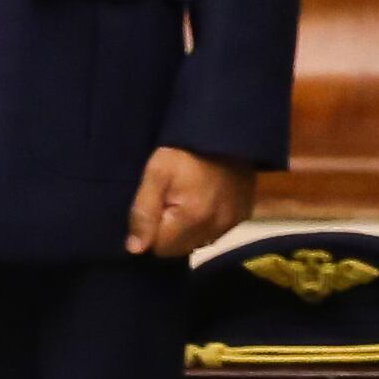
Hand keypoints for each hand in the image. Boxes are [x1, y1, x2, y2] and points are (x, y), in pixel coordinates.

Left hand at [126, 147, 252, 257]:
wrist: (226, 129)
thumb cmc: (186, 149)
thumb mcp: (157, 172)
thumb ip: (143, 211)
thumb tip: (135, 249)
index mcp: (192, 217)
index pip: (159, 247)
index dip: (152, 229)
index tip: (157, 205)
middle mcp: (215, 227)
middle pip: (179, 249)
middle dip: (169, 231)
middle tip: (171, 200)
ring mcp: (231, 223)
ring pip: (197, 243)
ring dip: (188, 229)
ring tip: (187, 200)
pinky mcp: (243, 216)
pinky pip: (214, 233)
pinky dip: (205, 224)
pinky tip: (204, 202)